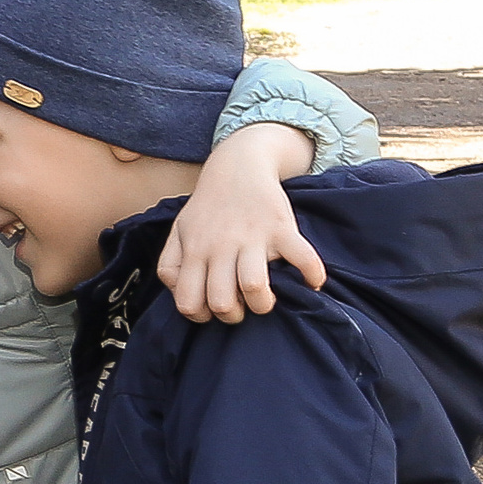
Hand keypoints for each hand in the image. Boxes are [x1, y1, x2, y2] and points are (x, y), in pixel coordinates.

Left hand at [158, 122, 326, 322]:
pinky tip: (312, 283)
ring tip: (266, 300)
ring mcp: (252, 237)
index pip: (188, 302)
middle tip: (241, 307)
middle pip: (221, 301)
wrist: (237, 167)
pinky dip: (312, 274)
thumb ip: (170, 265)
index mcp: (194, 252)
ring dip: (262, 303)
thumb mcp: (178, 233)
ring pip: (253, 285)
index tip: (212, 311)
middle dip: (233, 316)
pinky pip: (301, 257)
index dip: (200, 316)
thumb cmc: (208, 208)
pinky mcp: (281, 227)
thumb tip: (180, 294)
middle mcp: (220, 247)